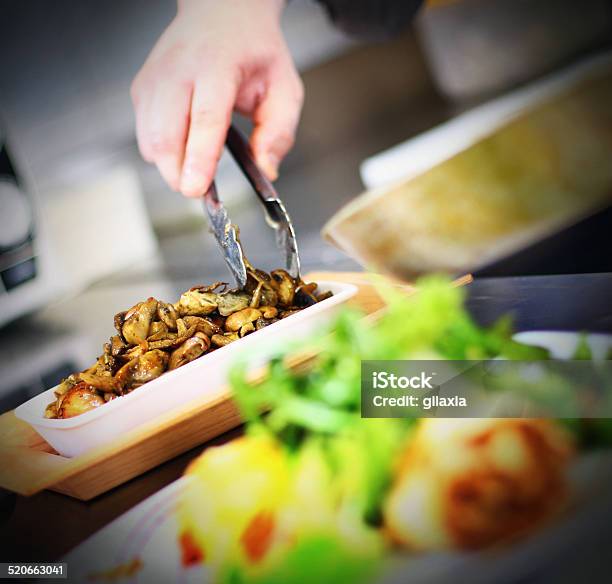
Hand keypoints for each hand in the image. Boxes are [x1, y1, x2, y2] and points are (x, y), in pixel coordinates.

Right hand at [131, 0, 302, 196]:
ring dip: (171, 165)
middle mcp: (178, 69)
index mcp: (218, 66)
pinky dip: (163, 151)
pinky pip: (145, 135)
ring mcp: (154, 78)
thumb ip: (279, 132)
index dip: (199, 158)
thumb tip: (266, 169)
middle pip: (165, 135)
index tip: (196, 188)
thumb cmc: (253, 52)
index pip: (205, 118)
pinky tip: (185, 143)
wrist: (221, 13)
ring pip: (149, 140)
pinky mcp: (141, 89)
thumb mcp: (285, 88)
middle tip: (201, 189)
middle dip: (178, 173)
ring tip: (198, 162)